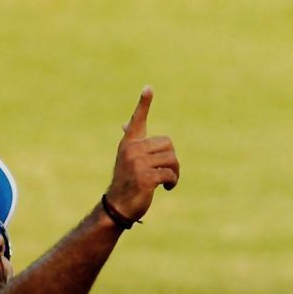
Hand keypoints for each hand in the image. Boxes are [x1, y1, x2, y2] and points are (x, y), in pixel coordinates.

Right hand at [106, 87, 179, 220]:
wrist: (118, 205)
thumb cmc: (126, 181)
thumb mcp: (128, 159)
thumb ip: (132, 142)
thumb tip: (125, 123)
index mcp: (129, 143)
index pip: (137, 120)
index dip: (143, 104)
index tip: (149, 88)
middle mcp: (132, 150)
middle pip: (168, 144)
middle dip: (172, 159)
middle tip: (169, 171)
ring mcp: (137, 164)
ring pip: (171, 159)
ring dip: (174, 172)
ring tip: (168, 181)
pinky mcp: (145, 178)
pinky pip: (170, 173)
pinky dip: (172, 182)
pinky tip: (166, 188)